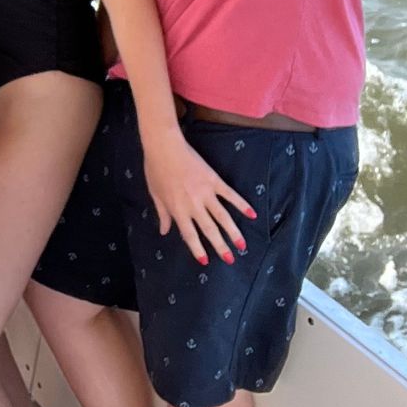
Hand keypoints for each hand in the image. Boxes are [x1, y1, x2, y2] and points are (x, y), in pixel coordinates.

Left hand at [141, 128, 256, 265]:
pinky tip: (252, 214)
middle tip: (231, 259)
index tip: (206, 261)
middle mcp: (193, 205)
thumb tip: (164, 231)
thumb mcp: (155, 194)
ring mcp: (205, 193)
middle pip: (209, 230)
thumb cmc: (155, 169)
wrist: (163, 146)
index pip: (189, 235)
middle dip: (220, 246)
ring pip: (222, 217)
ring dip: (233, 232)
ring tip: (242, 245)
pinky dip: (241, 205)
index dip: (197, 249)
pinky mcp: (214, 180)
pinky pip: (230, 195)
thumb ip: (163, 214)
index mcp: (178, 210)